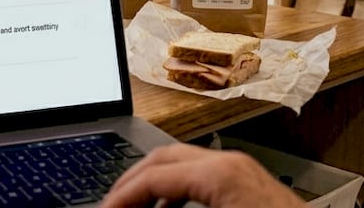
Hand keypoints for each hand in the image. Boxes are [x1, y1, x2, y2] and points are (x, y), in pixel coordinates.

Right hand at [99, 144, 304, 207]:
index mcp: (218, 174)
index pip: (152, 176)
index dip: (121, 196)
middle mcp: (230, 163)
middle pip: (163, 158)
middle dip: (132, 182)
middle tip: (112, 203)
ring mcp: (243, 171)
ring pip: (183, 164)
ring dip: (154, 185)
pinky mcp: (251, 184)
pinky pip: (203, 176)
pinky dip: (178, 191)